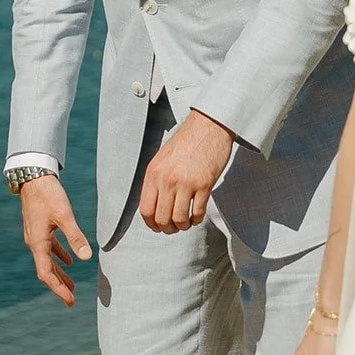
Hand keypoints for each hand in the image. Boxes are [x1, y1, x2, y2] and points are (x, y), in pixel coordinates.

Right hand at [20, 175, 91, 305]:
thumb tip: (86, 257)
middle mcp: (34, 243)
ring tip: (72, 285)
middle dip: (59, 286)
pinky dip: (59, 256)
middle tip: (71, 300)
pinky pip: (49, 248)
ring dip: (59, 273)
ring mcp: (36, 236)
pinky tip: (70, 261)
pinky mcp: (39, 228)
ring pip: (47, 261)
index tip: (70, 300)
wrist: (34, 177)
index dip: (58, 289)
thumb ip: (75, 237)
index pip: (46, 274)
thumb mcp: (64, 216)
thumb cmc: (49, 195)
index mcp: (38, 243)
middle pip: (46, 271)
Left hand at [140, 109, 233, 233]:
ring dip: (183, 226)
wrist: (208, 126)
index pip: (146, 210)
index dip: (151, 224)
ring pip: (179, 219)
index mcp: (153, 173)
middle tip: (174, 227)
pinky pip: (198, 212)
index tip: (157, 226)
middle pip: (162, 218)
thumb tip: (154, 206)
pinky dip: (197, 219)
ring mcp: (186, 183)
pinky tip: (197, 216)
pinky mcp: (204, 184)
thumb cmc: (187, 141)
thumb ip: (156, 181)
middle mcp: (167, 179)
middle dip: (168, 228)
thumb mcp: (162, 159)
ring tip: (187, 222)